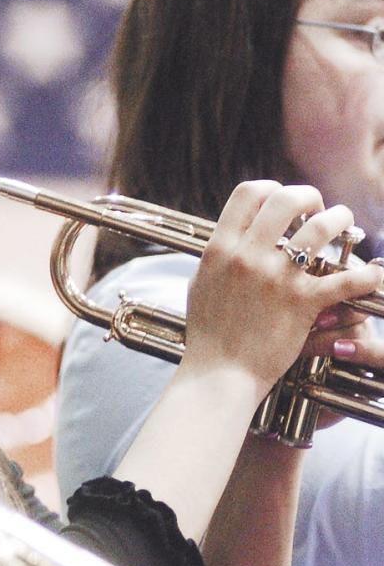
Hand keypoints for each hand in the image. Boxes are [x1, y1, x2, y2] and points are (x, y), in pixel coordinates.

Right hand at [184, 182, 383, 399]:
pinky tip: (372, 275)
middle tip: (316, 210)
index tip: (283, 205)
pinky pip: (346, 279)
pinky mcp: (301, 303)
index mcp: (220, 250)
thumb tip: (230, 238)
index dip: (272, 189)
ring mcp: (275, 279)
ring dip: (340, 219)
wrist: (217, 376)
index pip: (249, 193)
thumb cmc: (208, 337)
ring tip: (345, 226)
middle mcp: (247, 257)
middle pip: (287, 199)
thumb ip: (217, 258)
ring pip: (321, 227)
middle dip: (310, 197)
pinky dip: (366, 276)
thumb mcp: (200, 287)